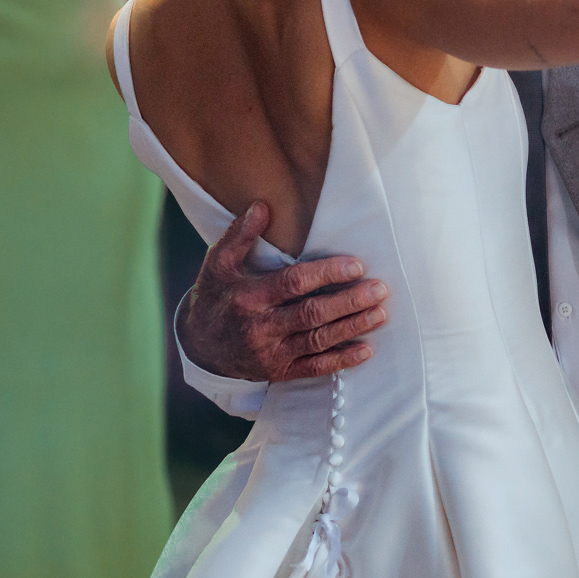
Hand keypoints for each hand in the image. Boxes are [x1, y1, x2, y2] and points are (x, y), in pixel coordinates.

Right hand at [176, 200, 388, 382]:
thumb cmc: (216, 297)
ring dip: (352, 327)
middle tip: (379, 289)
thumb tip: (262, 206)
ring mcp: (271, 353)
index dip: (327, 274)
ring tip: (380, 314)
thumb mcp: (219, 263)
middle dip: (349, 302)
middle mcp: (261, 327)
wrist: (198, 347)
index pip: (294, 283)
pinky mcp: (279, 371)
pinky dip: (341, 361)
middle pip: (312, 314)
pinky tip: (365, 350)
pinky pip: (313, 368)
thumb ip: (241, 234)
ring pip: (318, 341)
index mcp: (249, 297)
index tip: (357, 266)